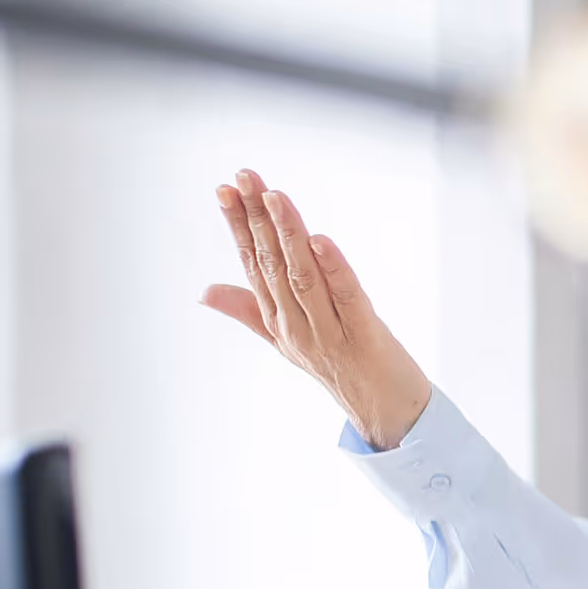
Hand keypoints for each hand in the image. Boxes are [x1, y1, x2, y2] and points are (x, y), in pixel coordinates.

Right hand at [200, 169, 434, 449]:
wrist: (385, 413)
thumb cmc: (339, 369)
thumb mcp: (285, 339)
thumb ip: (247, 309)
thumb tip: (202, 290)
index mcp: (277, 319)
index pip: (252, 264)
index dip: (237, 226)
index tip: (224, 189)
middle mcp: (296, 325)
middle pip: (272, 263)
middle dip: (256, 217)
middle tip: (244, 176)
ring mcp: (328, 332)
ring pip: (303, 275)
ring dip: (288, 233)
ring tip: (275, 196)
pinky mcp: (364, 335)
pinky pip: (346, 297)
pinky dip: (334, 268)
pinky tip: (321, 239)